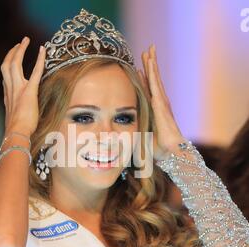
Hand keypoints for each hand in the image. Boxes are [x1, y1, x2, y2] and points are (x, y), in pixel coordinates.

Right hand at [1, 36, 45, 136]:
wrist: (17, 132)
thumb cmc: (18, 129)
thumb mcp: (15, 118)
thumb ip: (16, 111)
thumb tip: (20, 114)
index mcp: (7, 95)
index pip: (6, 76)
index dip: (8, 66)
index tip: (13, 59)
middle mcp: (10, 89)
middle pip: (6, 65)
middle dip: (12, 52)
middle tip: (19, 44)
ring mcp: (19, 89)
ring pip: (15, 63)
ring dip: (20, 50)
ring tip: (25, 41)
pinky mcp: (30, 91)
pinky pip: (35, 72)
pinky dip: (39, 60)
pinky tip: (42, 50)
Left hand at [139, 44, 185, 159]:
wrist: (171, 151)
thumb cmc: (158, 147)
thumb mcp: (143, 137)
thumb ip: (135, 132)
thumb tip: (122, 136)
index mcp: (155, 110)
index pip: (148, 90)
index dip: (145, 78)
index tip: (139, 68)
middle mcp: (159, 103)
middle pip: (153, 80)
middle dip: (149, 66)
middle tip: (146, 51)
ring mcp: (161, 102)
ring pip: (155, 78)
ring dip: (152, 64)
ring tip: (149, 50)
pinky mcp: (161, 103)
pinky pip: (155, 84)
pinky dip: (152, 72)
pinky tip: (150, 62)